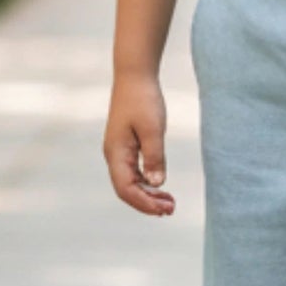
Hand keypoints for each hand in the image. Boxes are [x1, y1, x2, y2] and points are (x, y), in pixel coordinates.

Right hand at [104, 68, 174, 215]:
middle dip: (147, 203)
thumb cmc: (144, 100)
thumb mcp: (153, 129)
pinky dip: (147, 182)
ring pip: (130, 182)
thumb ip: (154, 157)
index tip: (164, 210)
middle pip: (127, 190)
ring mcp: (119, 151)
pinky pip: (133, 172)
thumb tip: (156, 184)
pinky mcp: (126, 145)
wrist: (135, 76)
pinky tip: (160, 185)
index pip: (126, 189)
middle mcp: (114, 155)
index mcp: (116, 153)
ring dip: (148, 194)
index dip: (144, 203)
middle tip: (171, 210)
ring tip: (169, 202)